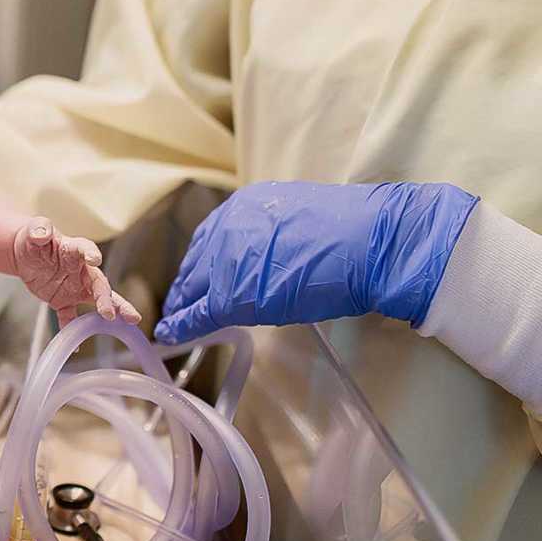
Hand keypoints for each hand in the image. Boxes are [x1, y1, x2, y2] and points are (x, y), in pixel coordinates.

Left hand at [11, 217, 140, 329]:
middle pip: (99, 283)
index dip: (90, 253)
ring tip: (128, 321)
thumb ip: (38, 229)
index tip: (95, 259)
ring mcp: (75, 287)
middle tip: (115, 312)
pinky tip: (77, 345)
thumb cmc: (34, 239)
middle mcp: (81, 270)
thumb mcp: (33, 232)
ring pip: (97, 300)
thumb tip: (42, 232)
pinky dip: (72, 329)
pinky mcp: (63, 301)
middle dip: (107, 297)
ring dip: (110, 310)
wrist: (26, 255)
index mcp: (74, 250)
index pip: (85, 249)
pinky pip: (70, 316)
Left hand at [154, 180, 478, 344]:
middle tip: (177, 302)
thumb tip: (267, 253)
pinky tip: (170, 334)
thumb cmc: (353, 231)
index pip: (209, 239)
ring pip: (194, 288)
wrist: (371, 243)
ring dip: (182, 306)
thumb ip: (272, 234)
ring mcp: (226, 261)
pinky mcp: (231, 296)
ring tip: (173, 320)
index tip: (195, 276)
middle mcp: (226, 228)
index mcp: (244, 206)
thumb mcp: (299, 219)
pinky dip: (183, 326)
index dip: (202, 263)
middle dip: (187, 285)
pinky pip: (199, 313)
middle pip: (197, 263)